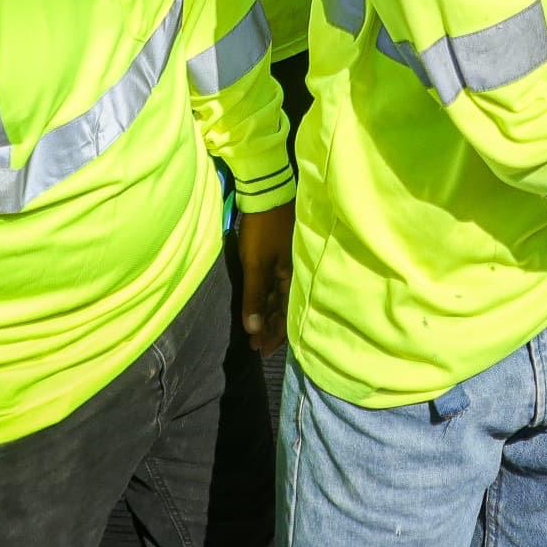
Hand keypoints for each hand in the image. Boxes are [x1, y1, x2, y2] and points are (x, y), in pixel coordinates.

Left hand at [235, 203, 293, 358]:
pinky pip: (274, 287)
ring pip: (277, 299)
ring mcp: (285, 267)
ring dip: (266, 316)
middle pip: (283, 310)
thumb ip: (254, 298)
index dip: (273, 336)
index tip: (260, 351)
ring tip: (254, 331)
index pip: (286, 317)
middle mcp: (293, 276)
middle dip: (270, 329)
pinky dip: (266, 300)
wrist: (266, 195)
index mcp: (292, 280)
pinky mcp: (277, 258)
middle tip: (255, 346)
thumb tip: (253, 329)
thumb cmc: (262, 231)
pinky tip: (259, 306)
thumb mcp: (255, 266)